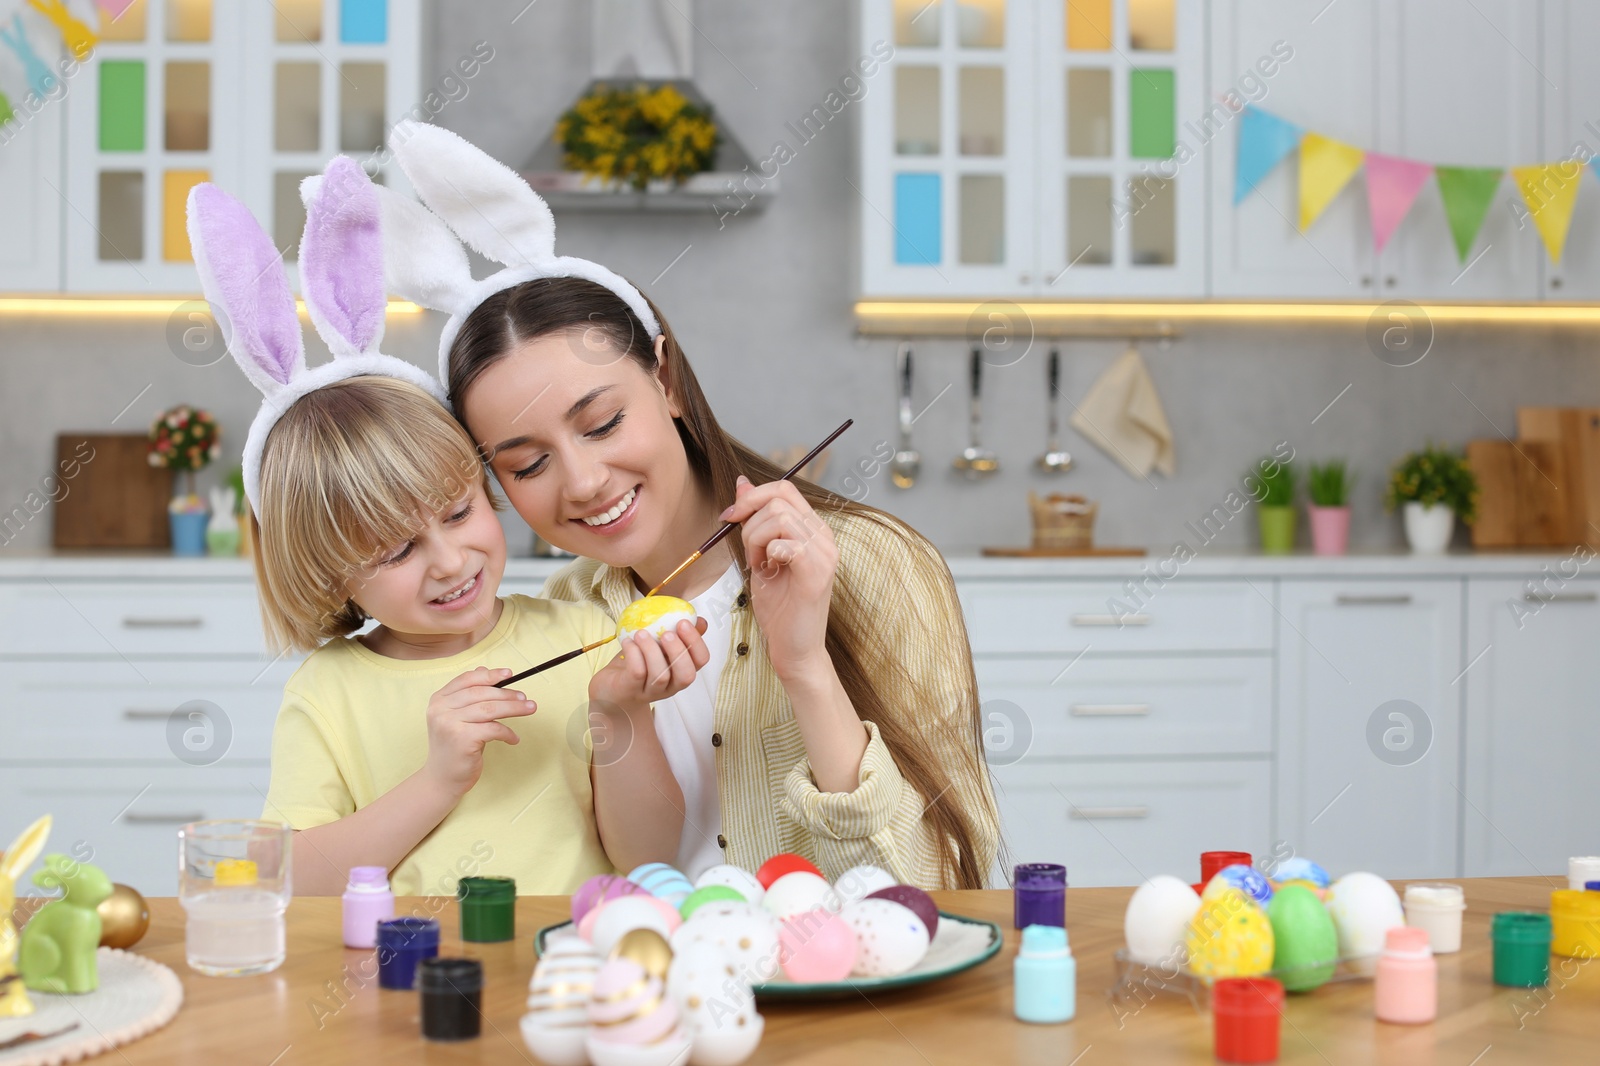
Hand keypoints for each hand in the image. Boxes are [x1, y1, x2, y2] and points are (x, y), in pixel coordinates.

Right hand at [422, 667, 536, 797]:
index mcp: (439, 699)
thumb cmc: (454, 747)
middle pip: (481, 693)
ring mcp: (449, 724)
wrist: (442, 778)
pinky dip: (508, 733)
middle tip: (525, 698)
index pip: (467, 679)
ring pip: (490, 709)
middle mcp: (441, 709)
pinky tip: (513, 739)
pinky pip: (493, 729)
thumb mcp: (457, 717)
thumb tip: (483, 670)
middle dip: (507, 694)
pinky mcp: (462, 739)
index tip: (509, 674)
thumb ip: (468, 696)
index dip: (490, 675)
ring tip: (530, 709)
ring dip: (514, 709)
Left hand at [589, 618, 710, 716]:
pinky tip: (627, 642)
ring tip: (641, 633)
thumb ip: (679, 635)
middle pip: (686, 675)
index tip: (683, 622)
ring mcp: (650, 691)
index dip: (696, 642)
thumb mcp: (659, 648)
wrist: (610, 690)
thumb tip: (699, 620)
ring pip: (660, 675)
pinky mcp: (630, 690)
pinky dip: (633, 653)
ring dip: (652, 650)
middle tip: (667, 633)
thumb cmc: (638, 665)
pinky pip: (637, 673)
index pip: (701, 660)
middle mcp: (670, 685)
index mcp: (681, 671)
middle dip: (679, 651)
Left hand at [719, 475, 836, 677]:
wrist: (794, 648)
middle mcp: (824, 536)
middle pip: (778, 500)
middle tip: (750, 554)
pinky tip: (768, 572)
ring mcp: (825, 553)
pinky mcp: (817, 573)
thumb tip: (742, 483)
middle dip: (749, 523)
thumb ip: (755, 521)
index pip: (784, 489)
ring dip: (756, 541)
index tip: (730, 516)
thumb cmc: (780, 608)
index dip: (752, 496)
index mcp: (813, 529)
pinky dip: (768, 554)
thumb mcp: (761, 555)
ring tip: (759, 565)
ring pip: (779, 519)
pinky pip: (787, 544)